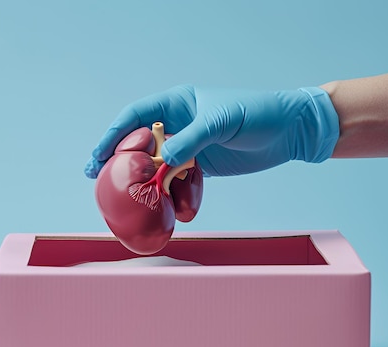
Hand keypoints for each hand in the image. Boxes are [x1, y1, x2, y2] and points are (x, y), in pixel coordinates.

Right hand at [84, 85, 339, 177]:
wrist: (290, 132)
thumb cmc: (257, 114)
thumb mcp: (222, 122)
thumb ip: (191, 139)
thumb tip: (162, 160)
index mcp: (179, 104)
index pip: (138, 116)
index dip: (115, 133)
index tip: (99, 153)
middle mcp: (180, 124)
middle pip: (141, 142)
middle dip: (119, 158)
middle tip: (97, 176)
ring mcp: (190, 146)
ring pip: (157, 164)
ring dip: (143, 178)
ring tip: (124, 195)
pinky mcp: (202, 166)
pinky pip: (179, 180)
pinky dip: (169, 191)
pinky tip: (160, 202)